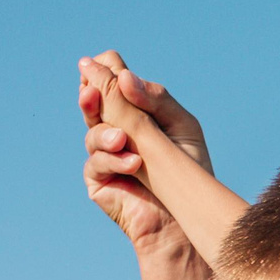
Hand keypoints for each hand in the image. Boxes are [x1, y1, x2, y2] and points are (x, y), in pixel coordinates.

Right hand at [77, 51, 212, 255]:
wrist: (186, 217)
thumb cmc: (189, 171)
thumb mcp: (180, 127)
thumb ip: (154, 100)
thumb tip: (123, 75)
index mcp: (136, 110)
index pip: (112, 79)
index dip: (104, 69)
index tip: (102, 62)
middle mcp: (116, 127)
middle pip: (93, 101)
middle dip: (93, 94)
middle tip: (91, 89)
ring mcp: (105, 152)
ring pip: (93, 131)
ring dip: (106, 134)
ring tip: (124, 141)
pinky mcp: (99, 178)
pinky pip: (96, 162)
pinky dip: (113, 160)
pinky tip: (133, 163)